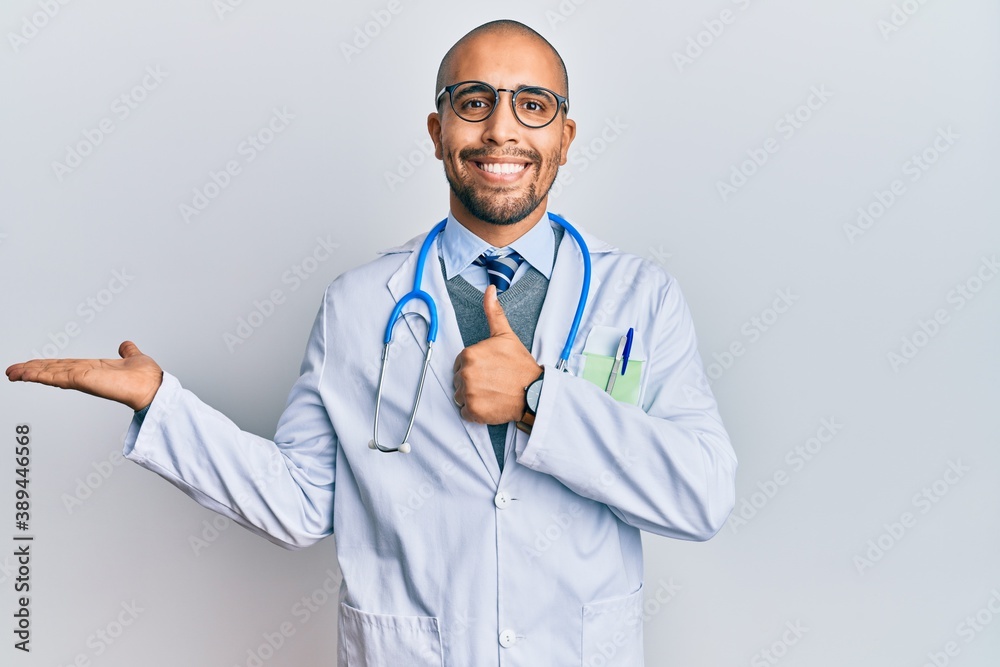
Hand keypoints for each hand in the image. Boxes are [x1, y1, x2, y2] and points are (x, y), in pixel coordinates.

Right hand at [6, 340, 163, 411]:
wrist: (152, 387)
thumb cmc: (146, 377)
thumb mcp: (133, 358)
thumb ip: (128, 353)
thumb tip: (126, 346)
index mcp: (93, 369)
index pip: (64, 366)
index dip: (47, 365)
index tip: (31, 365)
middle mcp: (85, 374)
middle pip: (52, 370)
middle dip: (31, 370)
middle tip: (12, 371)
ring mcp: (82, 378)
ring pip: (50, 374)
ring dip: (30, 372)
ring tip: (12, 373)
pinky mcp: (82, 380)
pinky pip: (56, 376)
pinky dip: (40, 375)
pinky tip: (25, 374)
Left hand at [453, 285, 542, 423]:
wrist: (534, 392)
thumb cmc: (520, 365)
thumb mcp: (506, 335)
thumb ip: (493, 312)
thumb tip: (490, 289)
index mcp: (468, 354)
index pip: (460, 363)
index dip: (474, 366)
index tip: (489, 369)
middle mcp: (465, 374)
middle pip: (459, 379)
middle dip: (472, 381)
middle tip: (492, 381)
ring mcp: (468, 394)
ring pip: (460, 396)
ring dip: (473, 397)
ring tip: (492, 393)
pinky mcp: (473, 412)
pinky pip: (465, 412)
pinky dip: (476, 412)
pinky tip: (490, 404)